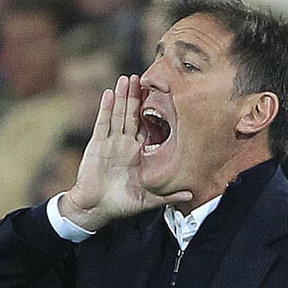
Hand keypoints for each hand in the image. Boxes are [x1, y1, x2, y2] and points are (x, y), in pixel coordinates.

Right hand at [62, 76, 189, 229]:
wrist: (95, 209)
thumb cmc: (121, 204)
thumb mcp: (149, 199)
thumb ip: (168, 194)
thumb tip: (192, 194)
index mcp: (139, 153)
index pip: (148, 127)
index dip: (153, 112)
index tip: (162, 96)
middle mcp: (125, 144)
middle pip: (132, 115)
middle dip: (136, 97)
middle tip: (142, 77)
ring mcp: (110, 142)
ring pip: (118, 114)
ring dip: (122, 96)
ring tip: (126, 78)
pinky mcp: (97, 145)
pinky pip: (102, 123)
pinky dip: (106, 108)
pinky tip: (110, 93)